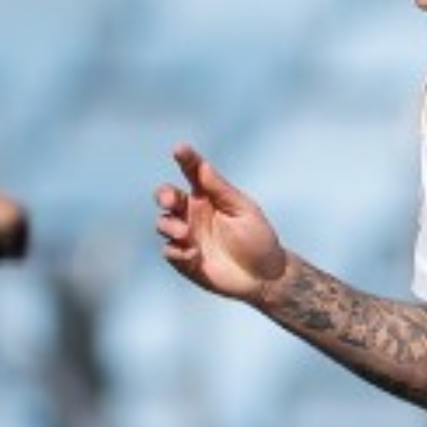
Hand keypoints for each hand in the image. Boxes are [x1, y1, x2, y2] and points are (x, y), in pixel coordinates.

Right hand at [154, 143, 285, 302]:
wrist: (263, 277)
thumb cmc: (257, 239)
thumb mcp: (243, 210)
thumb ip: (220, 190)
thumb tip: (203, 165)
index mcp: (208, 197)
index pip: (192, 173)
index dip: (185, 159)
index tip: (179, 149)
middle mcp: (193, 214)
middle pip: (167, 197)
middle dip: (163, 196)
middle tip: (170, 201)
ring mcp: (187, 237)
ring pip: (163, 223)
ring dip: (170, 226)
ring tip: (186, 234)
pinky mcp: (184, 259)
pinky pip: (169, 251)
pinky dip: (177, 251)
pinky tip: (194, 255)